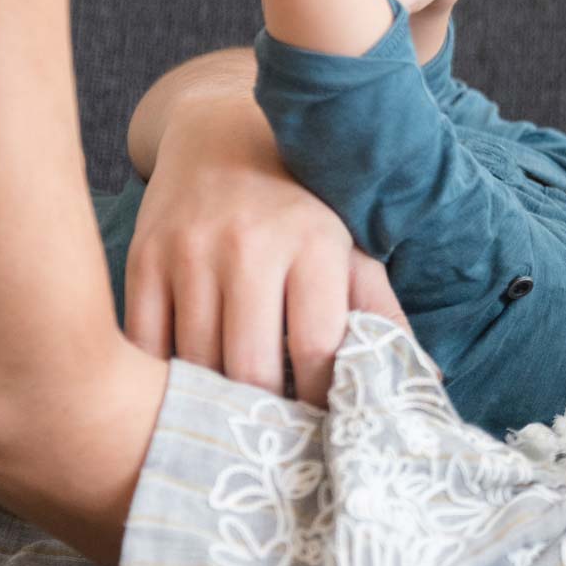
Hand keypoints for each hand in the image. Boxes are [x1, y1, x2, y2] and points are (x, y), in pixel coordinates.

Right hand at [125, 97, 418, 405]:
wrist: (220, 134)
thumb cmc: (300, 202)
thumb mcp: (350, 243)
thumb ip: (380, 311)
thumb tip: (423, 380)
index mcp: (313, 241)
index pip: (316, 348)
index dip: (320, 400)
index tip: (324, 423)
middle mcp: (248, 244)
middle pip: (250, 368)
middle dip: (266, 412)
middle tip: (276, 432)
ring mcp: (189, 252)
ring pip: (195, 365)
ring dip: (215, 401)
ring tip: (236, 417)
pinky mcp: (143, 259)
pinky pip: (144, 346)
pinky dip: (162, 378)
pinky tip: (185, 389)